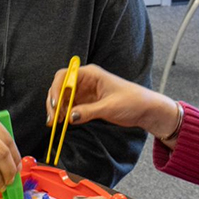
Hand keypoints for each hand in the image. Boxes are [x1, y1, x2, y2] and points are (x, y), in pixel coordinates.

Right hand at [45, 64, 179, 141]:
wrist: (145, 109)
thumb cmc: (132, 101)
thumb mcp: (110, 107)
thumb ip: (89, 111)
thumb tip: (70, 117)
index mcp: (91, 74)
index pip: (65, 76)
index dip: (57, 89)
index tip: (55, 105)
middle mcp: (85, 80)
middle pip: (61, 87)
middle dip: (54, 102)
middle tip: (52, 119)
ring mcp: (85, 91)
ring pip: (63, 98)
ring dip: (57, 110)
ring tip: (54, 124)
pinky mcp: (87, 102)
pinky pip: (70, 106)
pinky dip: (64, 114)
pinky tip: (61, 123)